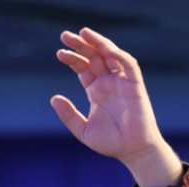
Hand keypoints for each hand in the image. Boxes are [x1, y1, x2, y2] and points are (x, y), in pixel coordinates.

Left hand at [50, 28, 181, 186]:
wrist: (133, 152)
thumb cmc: (111, 143)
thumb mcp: (83, 130)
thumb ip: (69, 115)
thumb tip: (54, 98)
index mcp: (96, 91)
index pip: (83, 67)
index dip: (72, 58)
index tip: (60, 54)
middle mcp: (108, 82)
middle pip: (93, 56)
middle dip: (80, 45)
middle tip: (65, 35)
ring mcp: (122, 82)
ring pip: (110, 54)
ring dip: (97, 42)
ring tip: (83, 33)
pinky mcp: (135, 85)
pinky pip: (128, 64)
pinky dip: (118, 55)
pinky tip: (105, 49)